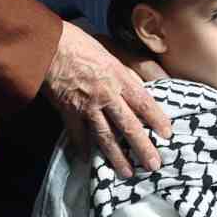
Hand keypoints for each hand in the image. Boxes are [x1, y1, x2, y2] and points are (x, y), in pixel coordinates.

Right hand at [45, 21, 170, 178]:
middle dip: (142, 147)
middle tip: (153, 165)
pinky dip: (83, 147)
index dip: (157, 120)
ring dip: (117, 157)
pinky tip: (88, 159)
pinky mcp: (68, 111)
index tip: (167, 135)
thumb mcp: (110, 53)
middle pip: (128, 125)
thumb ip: (126, 73)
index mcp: (119, 77)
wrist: (49, 45)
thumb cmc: (80, 44)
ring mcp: (86, 105)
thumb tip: (141, 87)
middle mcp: (106, 94)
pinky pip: (77, 134)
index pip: (144, 102)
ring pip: (105, 136)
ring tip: (127, 172)